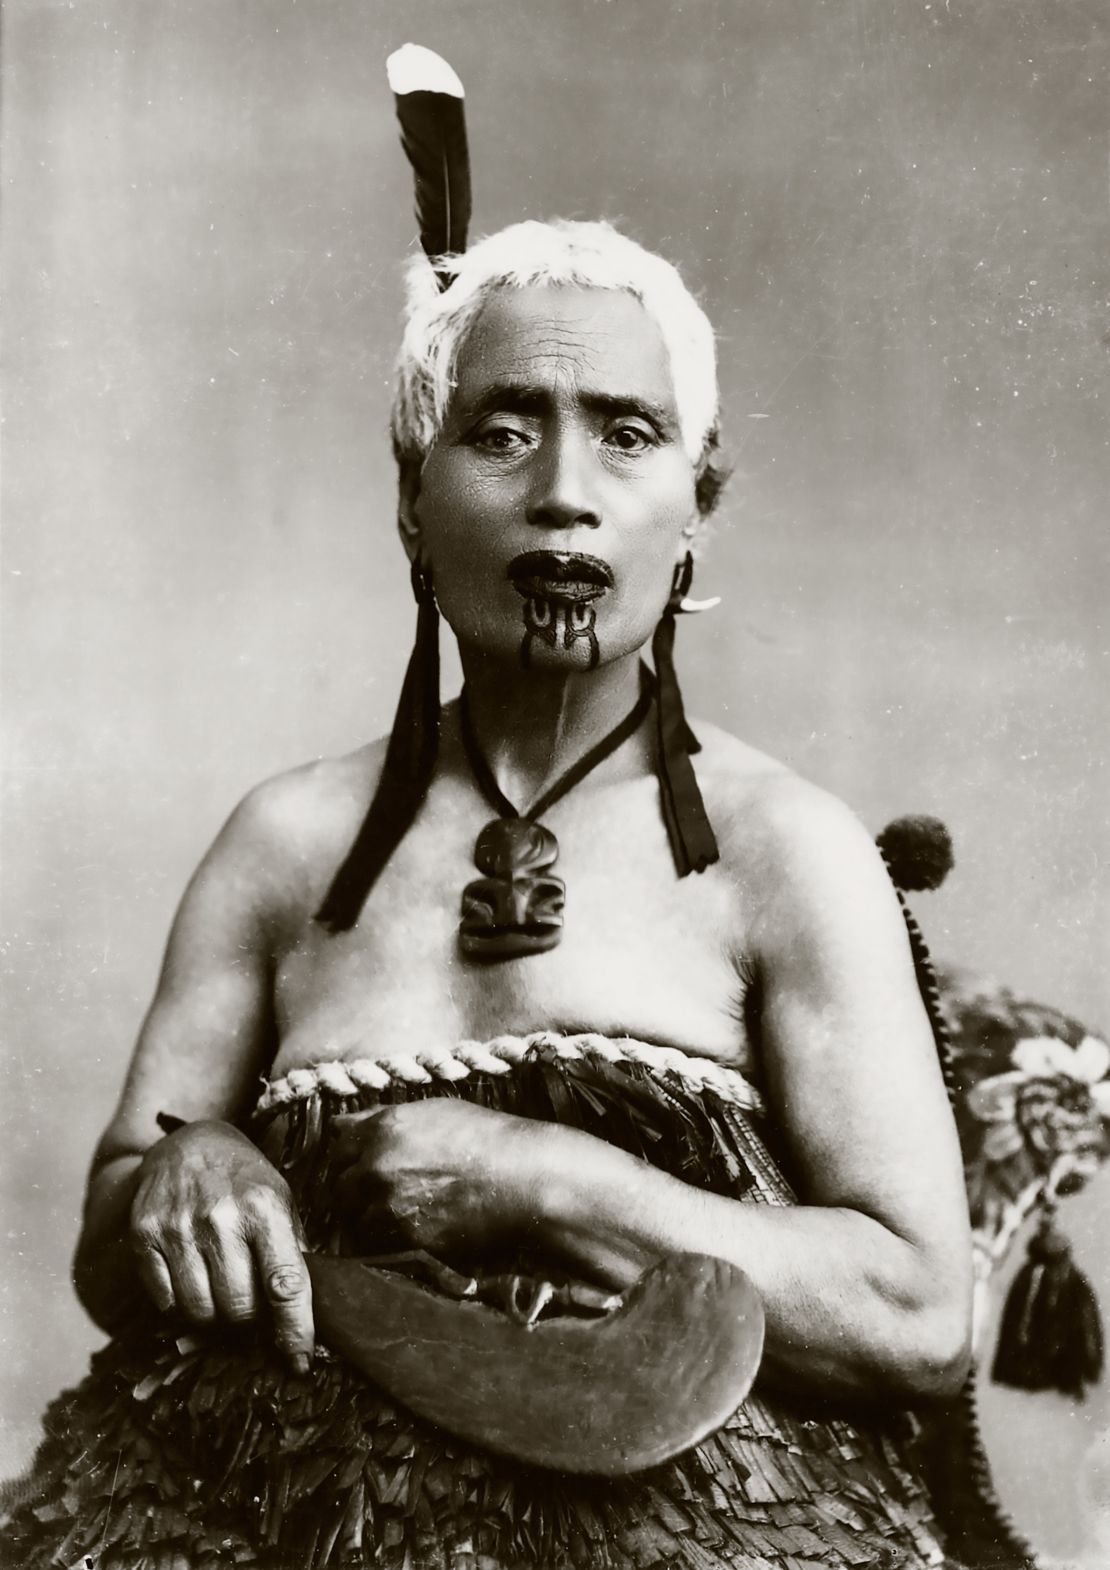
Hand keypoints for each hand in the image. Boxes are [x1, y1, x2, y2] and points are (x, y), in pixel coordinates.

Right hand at [130, 1120, 312, 1370]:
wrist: (190, 1143)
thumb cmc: (245, 1181)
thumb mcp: (281, 1201)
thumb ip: (292, 1251)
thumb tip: (306, 1313)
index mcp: (265, 1209)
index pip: (285, 1283)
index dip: (295, 1330)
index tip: (300, 1363)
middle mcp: (221, 1218)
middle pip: (239, 1309)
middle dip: (248, 1318)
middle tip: (248, 1301)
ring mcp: (179, 1227)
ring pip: (200, 1312)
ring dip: (213, 1314)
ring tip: (219, 1286)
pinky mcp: (145, 1235)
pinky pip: (165, 1301)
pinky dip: (179, 1302)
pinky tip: (190, 1275)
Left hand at [330, 1100, 543, 1257]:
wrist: (521, 1177)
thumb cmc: (485, 1138)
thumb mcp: (433, 1112)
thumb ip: (381, 1119)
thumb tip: (340, 1124)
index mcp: (382, 1129)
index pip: (337, 1150)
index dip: (347, 1161)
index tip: (359, 1168)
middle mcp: (377, 1166)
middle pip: (339, 1188)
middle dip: (353, 1193)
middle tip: (377, 1196)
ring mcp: (389, 1204)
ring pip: (357, 1219)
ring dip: (370, 1219)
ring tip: (400, 1215)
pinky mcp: (406, 1237)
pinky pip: (381, 1243)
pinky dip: (390, 1239)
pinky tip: (414, 1229)